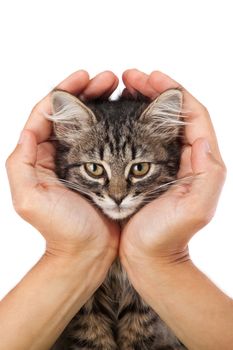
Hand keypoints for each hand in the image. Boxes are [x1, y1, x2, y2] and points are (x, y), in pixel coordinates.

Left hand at [6, 70, 119, 269]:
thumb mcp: (31, 199)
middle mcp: (59, 154)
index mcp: (39, 157)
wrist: (88, 251)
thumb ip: (22, 163)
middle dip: (89, 91)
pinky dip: (117, 123)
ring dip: (104, 102)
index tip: (85, 77)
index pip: (49, 113)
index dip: (65, 91)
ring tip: (120, 89)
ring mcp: (83, 159)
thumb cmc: (62, 229)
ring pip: (92, 122)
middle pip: (73, 112)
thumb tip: (29, 130)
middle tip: (109, 79)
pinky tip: (128, 115)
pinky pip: (109, 138)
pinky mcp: (102, 167)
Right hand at [120, 69, 225, 271]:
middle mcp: (185, 156)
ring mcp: (163, 161)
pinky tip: (113, 116)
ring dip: (139, 101)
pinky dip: (127, 121)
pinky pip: (138, 137)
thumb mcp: (194, 208)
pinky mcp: (144, 168)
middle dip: (152, 90)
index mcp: (200, 161)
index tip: (149, 77)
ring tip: (120, 89)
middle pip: (172, 111)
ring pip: (154, 121)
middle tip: (129, 77)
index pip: (192, 113)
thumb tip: (201, 137)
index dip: (172, 91)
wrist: (149, 256)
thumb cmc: (168, 236)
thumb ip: (206, 173)